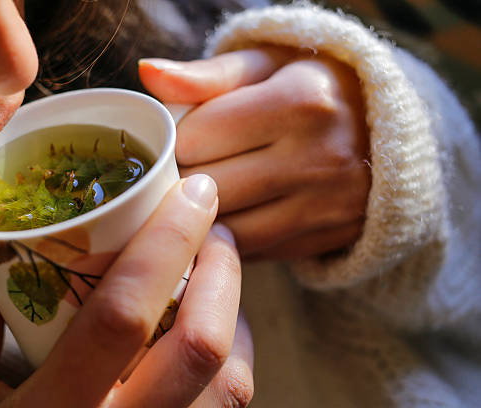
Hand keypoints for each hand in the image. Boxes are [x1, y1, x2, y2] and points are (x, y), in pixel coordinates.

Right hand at [0, 175, 253, 407]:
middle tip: (215, 227)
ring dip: (238, 313)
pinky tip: (218, 335)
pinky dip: (235, 361)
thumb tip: (0, 262)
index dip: (166, 243)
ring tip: (221, 273)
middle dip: (222, 270)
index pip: (124, 313)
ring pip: (233, 384)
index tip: (193, 192)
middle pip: (202, 344)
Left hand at [140, 47, 370, 259]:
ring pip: (226, 231)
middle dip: (179, 182)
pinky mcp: (328, 238)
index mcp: (300, 101)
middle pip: (207, 190)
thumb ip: (207, 74)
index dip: (173, 141)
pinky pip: (254, 252)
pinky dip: (231, 239)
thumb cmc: (312, 87)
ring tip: (197, 195)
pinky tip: (229, 216)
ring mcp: (327, 206)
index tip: (175, 139)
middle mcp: (319, 158)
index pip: (195, 137)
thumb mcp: (266, 65)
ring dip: (200, 218)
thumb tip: (148, 73)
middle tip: (177, 170)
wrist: (389, 130)